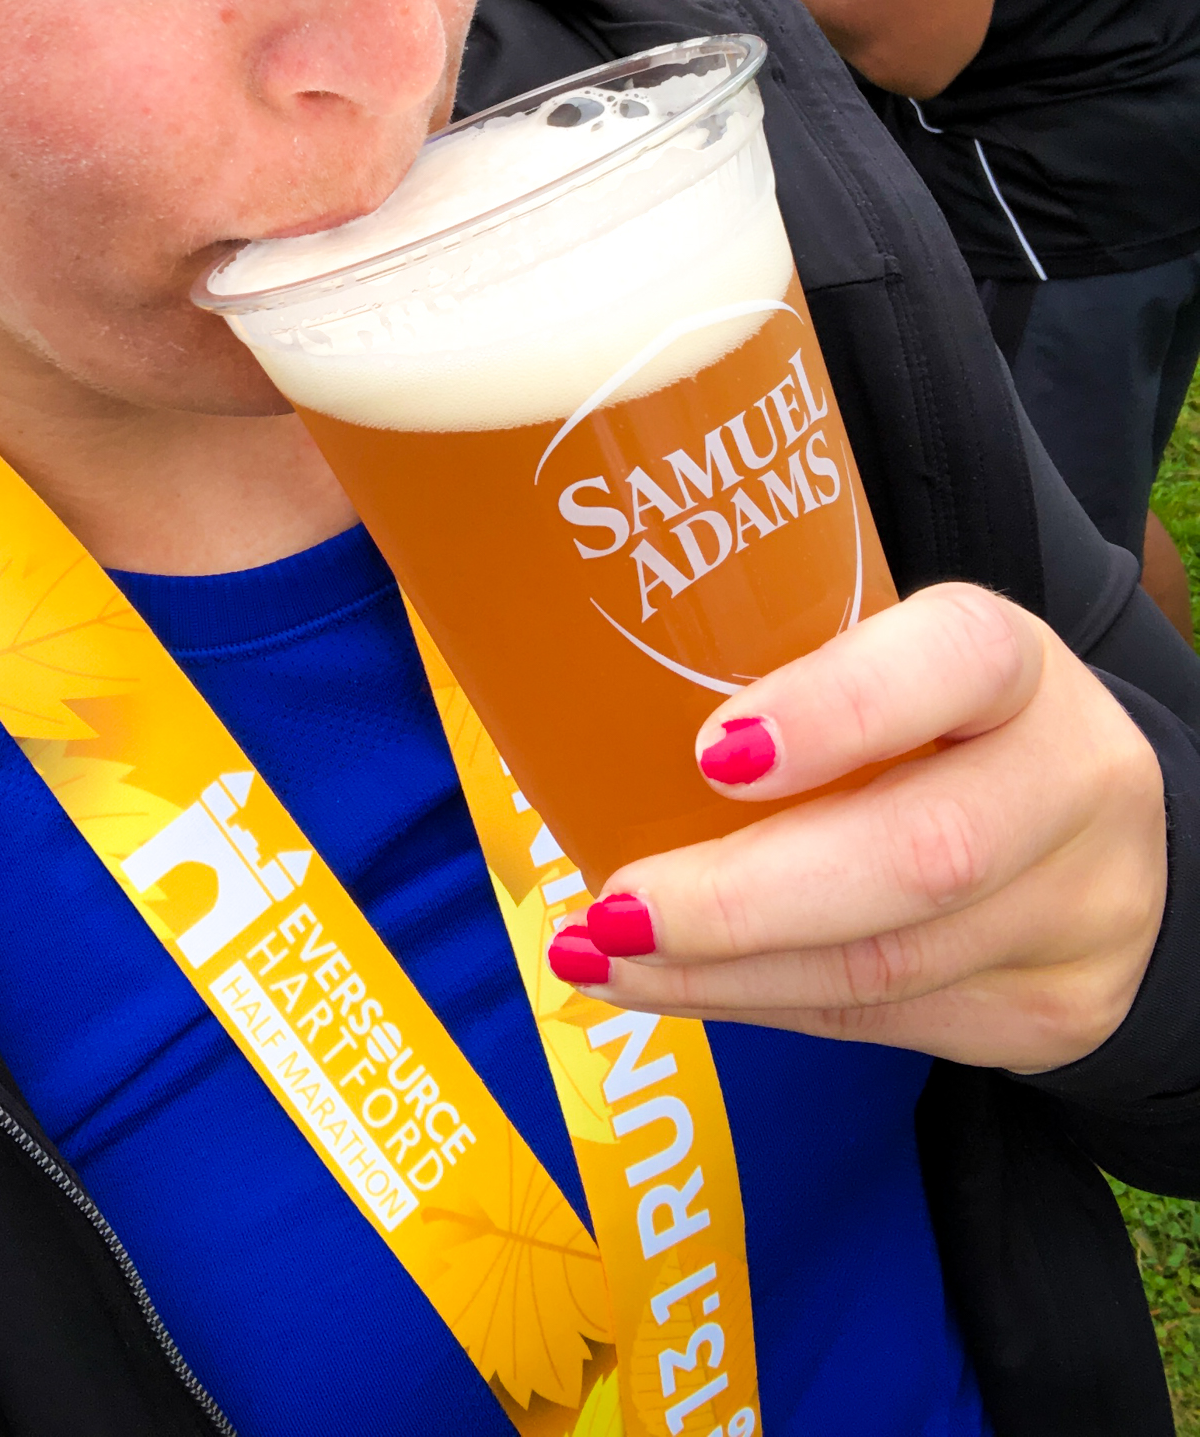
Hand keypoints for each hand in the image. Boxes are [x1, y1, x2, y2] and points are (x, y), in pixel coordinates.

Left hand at [546, 585, 1167, 1073]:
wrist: (1094, 829)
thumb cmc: (936, 719)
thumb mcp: (892, 658)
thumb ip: (785, 666)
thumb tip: (584, 699)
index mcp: (1017, 659)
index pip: (952, 659)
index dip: (836, 707)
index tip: (711, 752)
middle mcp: (1075, 776)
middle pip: (923, 852)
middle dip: (743, 896)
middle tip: (615, 907)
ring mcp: (1083, 908)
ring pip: (890, 964)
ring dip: (724, 972)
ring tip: (602, 955)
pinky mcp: (1059, 1010)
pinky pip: (885, 1021)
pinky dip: (761, 1005)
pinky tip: (673, 986)